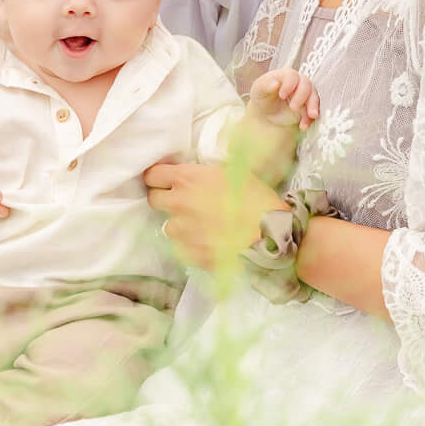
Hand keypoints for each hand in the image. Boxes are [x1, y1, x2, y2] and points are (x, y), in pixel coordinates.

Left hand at [144, 161, 284, 269]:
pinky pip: (180, 246)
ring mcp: (181, 231)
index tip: (165, 181)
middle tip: (186, 203)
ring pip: (168, 225)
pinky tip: (209, 241)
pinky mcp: (187, 253)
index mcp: (187, 179)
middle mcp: (178, 203)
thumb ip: (203, 173)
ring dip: (180, 224)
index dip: (159, 178)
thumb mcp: (232, 172)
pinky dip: (190, 244)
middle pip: (154, 199)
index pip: (153, 175)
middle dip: (166, 199)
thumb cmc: (258, 200)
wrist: (271, 235)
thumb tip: (191, 173)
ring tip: (204, 226)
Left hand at [247, 69, 319, 127]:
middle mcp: (298, 83)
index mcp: (285, 75)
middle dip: (301, 96)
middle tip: (293, 107)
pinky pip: (313, 111)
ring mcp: (304, 95)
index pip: (292, 76)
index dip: (289, 85)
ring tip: (310, 116)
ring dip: (313, 106)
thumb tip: (275, 83)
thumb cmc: (262, 97)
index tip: (282, 95)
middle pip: (306, 85)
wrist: (266, 114)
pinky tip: (303, 125)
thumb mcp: (258, 90)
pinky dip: (310, 119)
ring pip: (314, 97)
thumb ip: (265, 85)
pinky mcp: (307, 107)